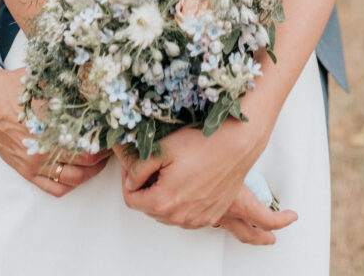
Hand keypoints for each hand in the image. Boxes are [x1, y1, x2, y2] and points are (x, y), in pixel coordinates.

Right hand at [0, 67, 109, 196]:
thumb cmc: (16, 88)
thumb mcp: (44, 80)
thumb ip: (69, 84)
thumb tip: (96, 86)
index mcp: (51, 121)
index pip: (90, 137)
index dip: (106, 136)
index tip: (114, 130)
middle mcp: (44, 146)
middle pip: (87, 160)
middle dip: (104, 153)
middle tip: (111, 145)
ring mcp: (35, 162)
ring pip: (74, 178)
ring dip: (92, 171)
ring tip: (100, 159)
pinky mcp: (27, 172)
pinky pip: (54, 188)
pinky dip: (71, 185)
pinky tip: (79, 174)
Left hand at [114, 123, 296, 243]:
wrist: (234, 145)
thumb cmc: (201, 144)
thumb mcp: (160, 150)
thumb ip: (137, 169)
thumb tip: (131, 181)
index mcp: (163, 201)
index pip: (131, 199)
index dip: (129, 181)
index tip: (136, 167)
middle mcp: (179, 217)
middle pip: (149, 207)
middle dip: (147, 188)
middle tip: (155, 167)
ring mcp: (197, 219)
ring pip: (168, 213)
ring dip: (165, 196)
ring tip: (173, 172)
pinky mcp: (210, 215)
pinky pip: (187, 215)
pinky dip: (183, 202)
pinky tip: (189, 181)